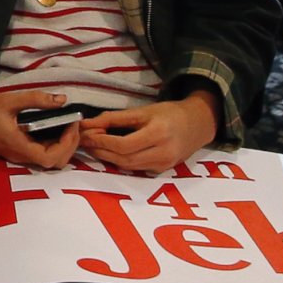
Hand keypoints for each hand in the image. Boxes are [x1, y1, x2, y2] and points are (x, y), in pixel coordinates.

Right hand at [0, 84, 83, 169]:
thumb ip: (36, 99)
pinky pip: (39, 153)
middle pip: (54, 163)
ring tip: (66, 125)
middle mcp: (18, 155)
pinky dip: (52, 144)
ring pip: (48, 160)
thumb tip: (62, 99)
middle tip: (73, 125)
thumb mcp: (8, 100)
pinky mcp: (14, 151)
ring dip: (62, 146)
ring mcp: (16, 155)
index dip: (67, 144)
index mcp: (17, 145)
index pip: (51, 158)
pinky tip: (53, 128)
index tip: (71, 124)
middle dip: (70, 146)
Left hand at [77, 94, 218, 175]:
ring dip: (107, 158)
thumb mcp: (143, 111)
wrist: (198, 124)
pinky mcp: (162, 171)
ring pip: (127, 166)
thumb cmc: (170, 113)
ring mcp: (164, 165)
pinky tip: (110, 153)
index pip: (123, 145)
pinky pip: (135, 169)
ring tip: (94, 146)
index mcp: (159, 134)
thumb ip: (114, 118)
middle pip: (123, 159)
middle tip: (84, 141)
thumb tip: (87, 124)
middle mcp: (163, 152)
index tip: (85, 134)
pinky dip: (120, 162)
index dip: (101, 142)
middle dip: (100, 151)